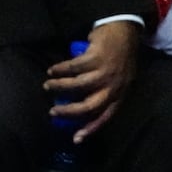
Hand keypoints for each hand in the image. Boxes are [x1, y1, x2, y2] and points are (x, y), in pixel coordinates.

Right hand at [43, 20, 139, 143]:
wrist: (124, 32)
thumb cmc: (117, 59)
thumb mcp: (115, 79)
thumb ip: (101, 93)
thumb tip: (76, 107)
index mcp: (120, 94)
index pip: (105, 116)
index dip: (90, 129)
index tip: (75, 139)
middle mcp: (114, 85)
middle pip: (89, 106)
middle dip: (68, 111)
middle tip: (53, 111)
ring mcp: (106, 71)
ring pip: (78, 86)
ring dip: (59, 86)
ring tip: (48, 85)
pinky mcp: (96, 58)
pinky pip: (73, 67)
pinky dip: (60, 69)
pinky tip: (52, 70)